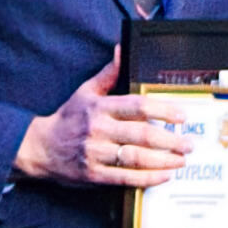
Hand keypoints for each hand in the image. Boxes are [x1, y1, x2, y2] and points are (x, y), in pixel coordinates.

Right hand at [15, 51, 193, 188]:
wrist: (39, 148)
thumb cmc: (67, 119)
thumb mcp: (85, 92)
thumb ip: (108, 74)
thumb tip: (121, 49)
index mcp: (99, 108)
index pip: (137, 106)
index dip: (163, 110)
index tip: (181, 116)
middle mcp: (98, 130)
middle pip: (142, 134)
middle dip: (171, 140)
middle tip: (188, 143)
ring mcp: (95, 153)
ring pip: (137, 157)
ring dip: (165, 160)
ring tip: (181, 160)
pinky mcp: (94, 174)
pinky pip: (126, 177)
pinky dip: (148, 178)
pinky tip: (164, 175)